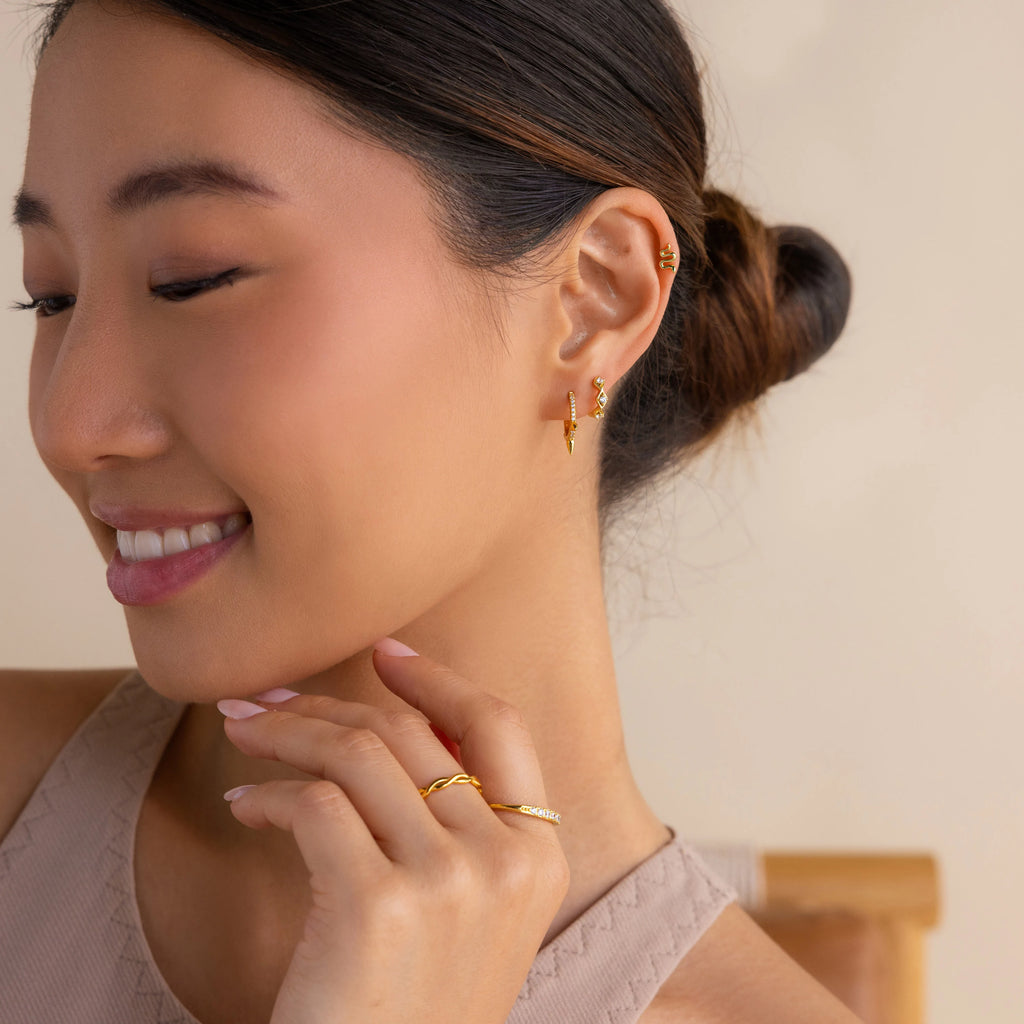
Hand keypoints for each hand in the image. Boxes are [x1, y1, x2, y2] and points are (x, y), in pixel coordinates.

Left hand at [218, 641, 569, 1023]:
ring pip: (359, 754)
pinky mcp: (378, 906)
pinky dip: (267, 793)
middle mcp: (507, 859)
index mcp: (539, 854)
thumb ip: (459, 823)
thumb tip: (392, 726)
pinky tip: (243, 805)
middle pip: (412, 733)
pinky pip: (313, 805)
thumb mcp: (469, 910)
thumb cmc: (412, 1006)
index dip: (439, 677)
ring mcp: (450, 881)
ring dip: (289, 732)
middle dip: (330, 704)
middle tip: (272, 700)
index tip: (384, 652)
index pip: (499, 725)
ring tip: (244, 731)